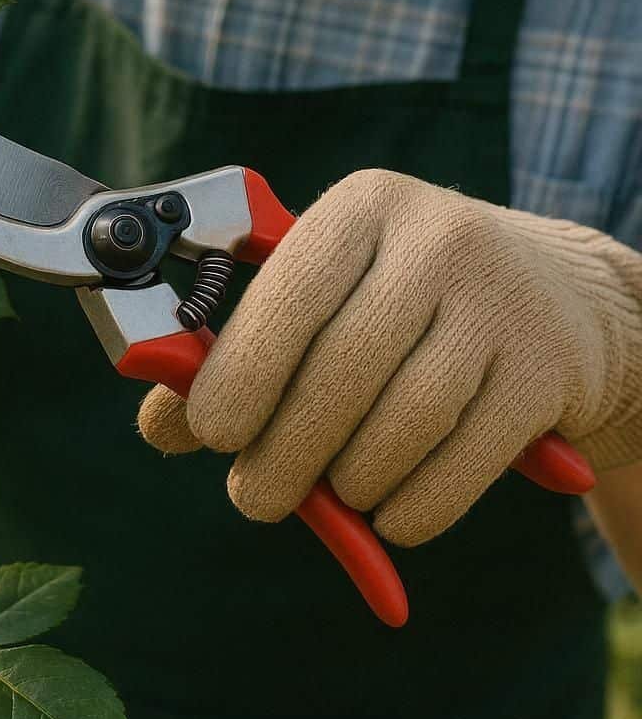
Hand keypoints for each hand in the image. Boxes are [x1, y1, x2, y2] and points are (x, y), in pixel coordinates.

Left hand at [139, 168, 641, 544]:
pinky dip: (412, 507)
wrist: (557, 296)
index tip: (209, 430)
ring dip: (350, 481)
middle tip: (254, 495)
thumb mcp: (326, 296)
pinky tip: (388, 513)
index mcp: (363, 206)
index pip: (290, 292)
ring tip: (332, 491)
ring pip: (403, 421)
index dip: (242, 369)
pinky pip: (461, 464)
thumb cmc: (403, 301)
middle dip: (284, 450)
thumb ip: (238, 354)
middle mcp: (436, 238)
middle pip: (343, 367)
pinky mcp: (547, 368)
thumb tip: (161, 423)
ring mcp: (499, 300)